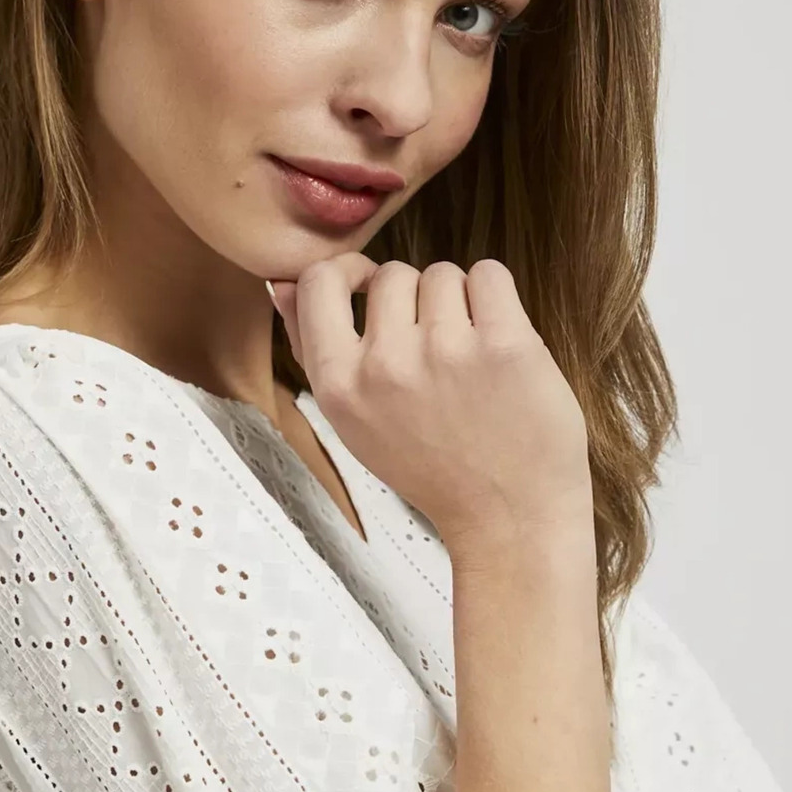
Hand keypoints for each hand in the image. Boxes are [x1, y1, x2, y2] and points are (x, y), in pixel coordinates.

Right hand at [268, 253, 592, 544]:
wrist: (509, 519)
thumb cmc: (433, 469)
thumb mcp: (355, 423)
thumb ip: (314, 350)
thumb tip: (282, 283)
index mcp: (339, 387)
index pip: (317, 282)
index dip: (347, 272)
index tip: (369, 288)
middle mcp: (385, 366)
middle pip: (392, 274)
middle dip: (415, 299)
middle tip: (436, 351)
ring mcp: (445, 351)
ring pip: (442, 273)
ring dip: (459, 302)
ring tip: (470, 354)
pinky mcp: (503, 343)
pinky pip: (488, 274)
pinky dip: (496, 299)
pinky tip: (499, 342)